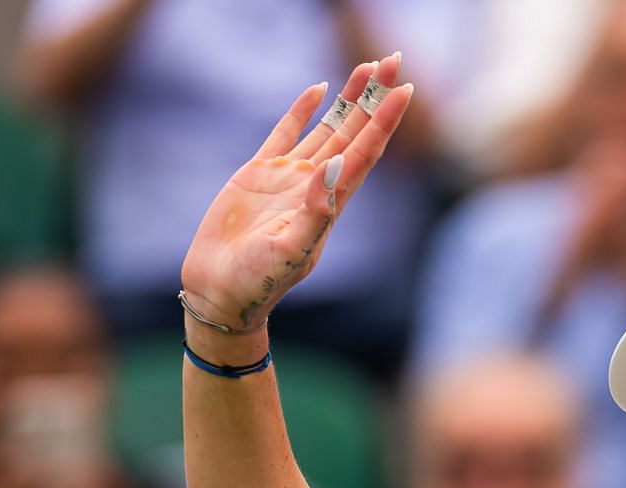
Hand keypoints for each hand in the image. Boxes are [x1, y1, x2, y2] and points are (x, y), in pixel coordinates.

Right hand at [179, 53, 413, 334]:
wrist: (220, 290)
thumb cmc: (259, 281)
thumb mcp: (292, 250)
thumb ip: (315, 211)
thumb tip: (334, 166)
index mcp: (331, 204)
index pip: (365, 152)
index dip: (385, 121)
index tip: (405, 90)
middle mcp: (316, 186)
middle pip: (354, 131)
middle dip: (375, 97)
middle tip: (395, 60)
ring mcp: (289, 178)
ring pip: (327, 127)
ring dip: (349, 98)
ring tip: (369, 67)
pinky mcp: (260, 173)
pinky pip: (286, 133)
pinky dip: (302, 110)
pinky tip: (319, 88)